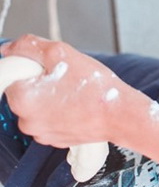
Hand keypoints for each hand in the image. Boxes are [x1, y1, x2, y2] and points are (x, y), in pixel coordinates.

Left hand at [0, 35, 127, 149]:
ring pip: (36, 107)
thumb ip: (29, 46)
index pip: (12, 76)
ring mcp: (39, 133)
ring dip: (50, 98)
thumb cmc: (94, 86)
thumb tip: (7, 49)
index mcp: (22, 98)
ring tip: (74, 93)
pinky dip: (59, 112)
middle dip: (41, 83)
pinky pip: (48, 120)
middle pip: (24, 92)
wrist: (120, 115)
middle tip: (67, 78)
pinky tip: (76, 105)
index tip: (52, 69)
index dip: (32, 68)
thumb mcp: (61, 53)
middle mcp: (25, 120)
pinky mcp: (53, 140)